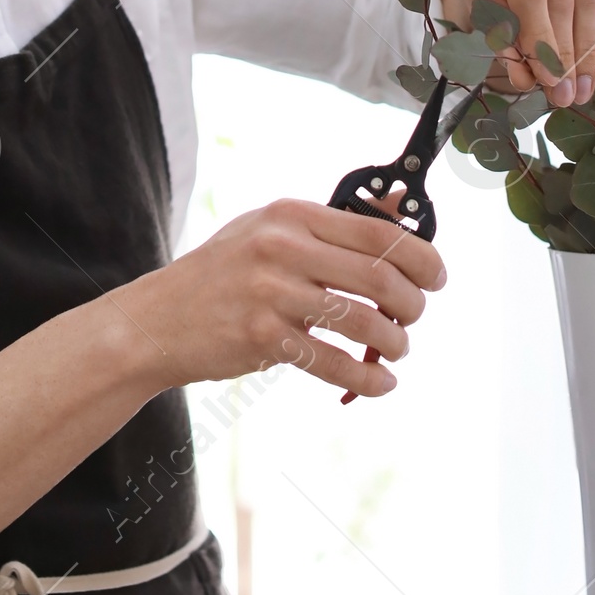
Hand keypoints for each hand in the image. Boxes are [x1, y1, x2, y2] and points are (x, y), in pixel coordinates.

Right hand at [125, 199, 445, 399]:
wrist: (157, 320)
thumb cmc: (223, 274)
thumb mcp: (271, 230)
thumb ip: (334, 225)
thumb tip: (401, 211)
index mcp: (290, 214)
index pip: (377, 231)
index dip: (421, 256)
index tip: (437, 277)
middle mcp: (281, 247)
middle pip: (380, 276)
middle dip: (412, 304)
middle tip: (413, 318)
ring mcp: (271, 294)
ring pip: (363, 321)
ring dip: (394, 343)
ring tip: (395, 351)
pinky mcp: (263, 339)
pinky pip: (335, 362)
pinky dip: (368, 379)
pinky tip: (380, 384)